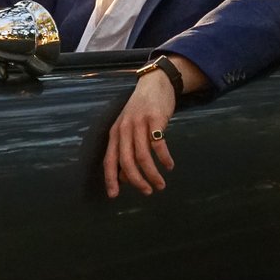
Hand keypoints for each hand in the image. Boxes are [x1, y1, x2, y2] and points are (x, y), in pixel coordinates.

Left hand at [103, 66, 177, 197]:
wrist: (155, 84)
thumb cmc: (141, 111)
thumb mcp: (128, 128)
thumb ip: (125, 149)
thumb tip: (124, 177)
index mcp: (115, 133)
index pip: (109, 160)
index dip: (110, 179)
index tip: (114, 196)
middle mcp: (124, 129)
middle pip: (127, 161)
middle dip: (136, 180)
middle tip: (147, 192)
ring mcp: (139, 123)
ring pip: (143, 156)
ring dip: (152, 174)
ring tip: (161, 184)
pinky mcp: (155, 119)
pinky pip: (158, 144)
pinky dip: (164, 158)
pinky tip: (169, 166)